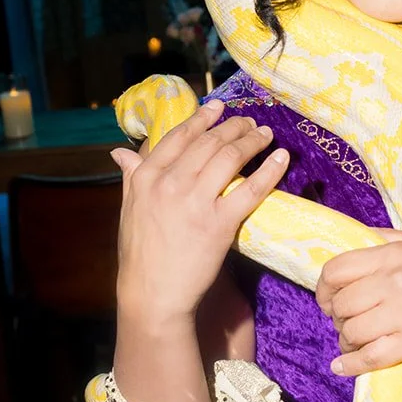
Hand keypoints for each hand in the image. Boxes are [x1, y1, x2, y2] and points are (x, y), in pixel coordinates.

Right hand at [112, 101, 288, 324]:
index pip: (178, 137)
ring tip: (264, 134)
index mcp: (146, 177)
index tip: (218, 108)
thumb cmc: (141, 254)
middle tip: (249, 122)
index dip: (201, 119)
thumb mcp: (128, 209)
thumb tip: (121, 152)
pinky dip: (269, 170)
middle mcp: (170, 183)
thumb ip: (130, 177)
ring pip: (229, 158)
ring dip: (252, 140)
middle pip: (209, 143)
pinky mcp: (220, 224)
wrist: (152, 293)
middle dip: (233, 127)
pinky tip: (280, 158)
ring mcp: (196, 202)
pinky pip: (250, 190)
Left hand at [315, 232, 401, 375]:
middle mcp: (390, 281)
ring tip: (357, 347)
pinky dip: (351, 366)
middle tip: (350, 327)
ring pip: (351, 333)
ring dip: (348, 344)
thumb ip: (391, 239)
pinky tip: (343, 368)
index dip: (324, 290)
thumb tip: (361, 237)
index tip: (330, 301)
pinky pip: (370, 357)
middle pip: (340, 305)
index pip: (335, 271)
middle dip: (338, 320)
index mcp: (391, 254)